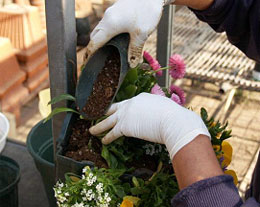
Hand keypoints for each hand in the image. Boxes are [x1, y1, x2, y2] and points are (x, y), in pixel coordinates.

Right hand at [85, 0, 169, 67]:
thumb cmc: (147, 11)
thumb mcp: (142, 34)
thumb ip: (135, 50)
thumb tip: (132, 64)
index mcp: (110, 25)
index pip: (94, 42)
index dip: (89, 54)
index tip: (87, 63)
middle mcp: (107, 18)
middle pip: (95, 35)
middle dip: (94, 46)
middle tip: (96, 58)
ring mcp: (112, 12)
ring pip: (101, 28)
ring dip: (101, 39)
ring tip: (107, 50)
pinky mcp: (118, 10)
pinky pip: (108, 23)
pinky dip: (108, 32)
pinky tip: (118, 38)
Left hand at [90, 93, 209, 159]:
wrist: (173, 121)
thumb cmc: (174, 116)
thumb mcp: (166, 108)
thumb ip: (160, 110)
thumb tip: (164, 115)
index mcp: (141, 97)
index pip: (129, 104)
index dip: (124, 110)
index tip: (121, 114)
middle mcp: (131, 103)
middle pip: (114, 108)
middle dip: (105, 112)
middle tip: (97, 114)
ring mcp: (126, 113)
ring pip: (108, 120)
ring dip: (99, 126)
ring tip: (91, 130)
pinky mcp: (125, 126)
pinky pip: (112, 133)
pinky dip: (107, 137)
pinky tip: (103, 141)